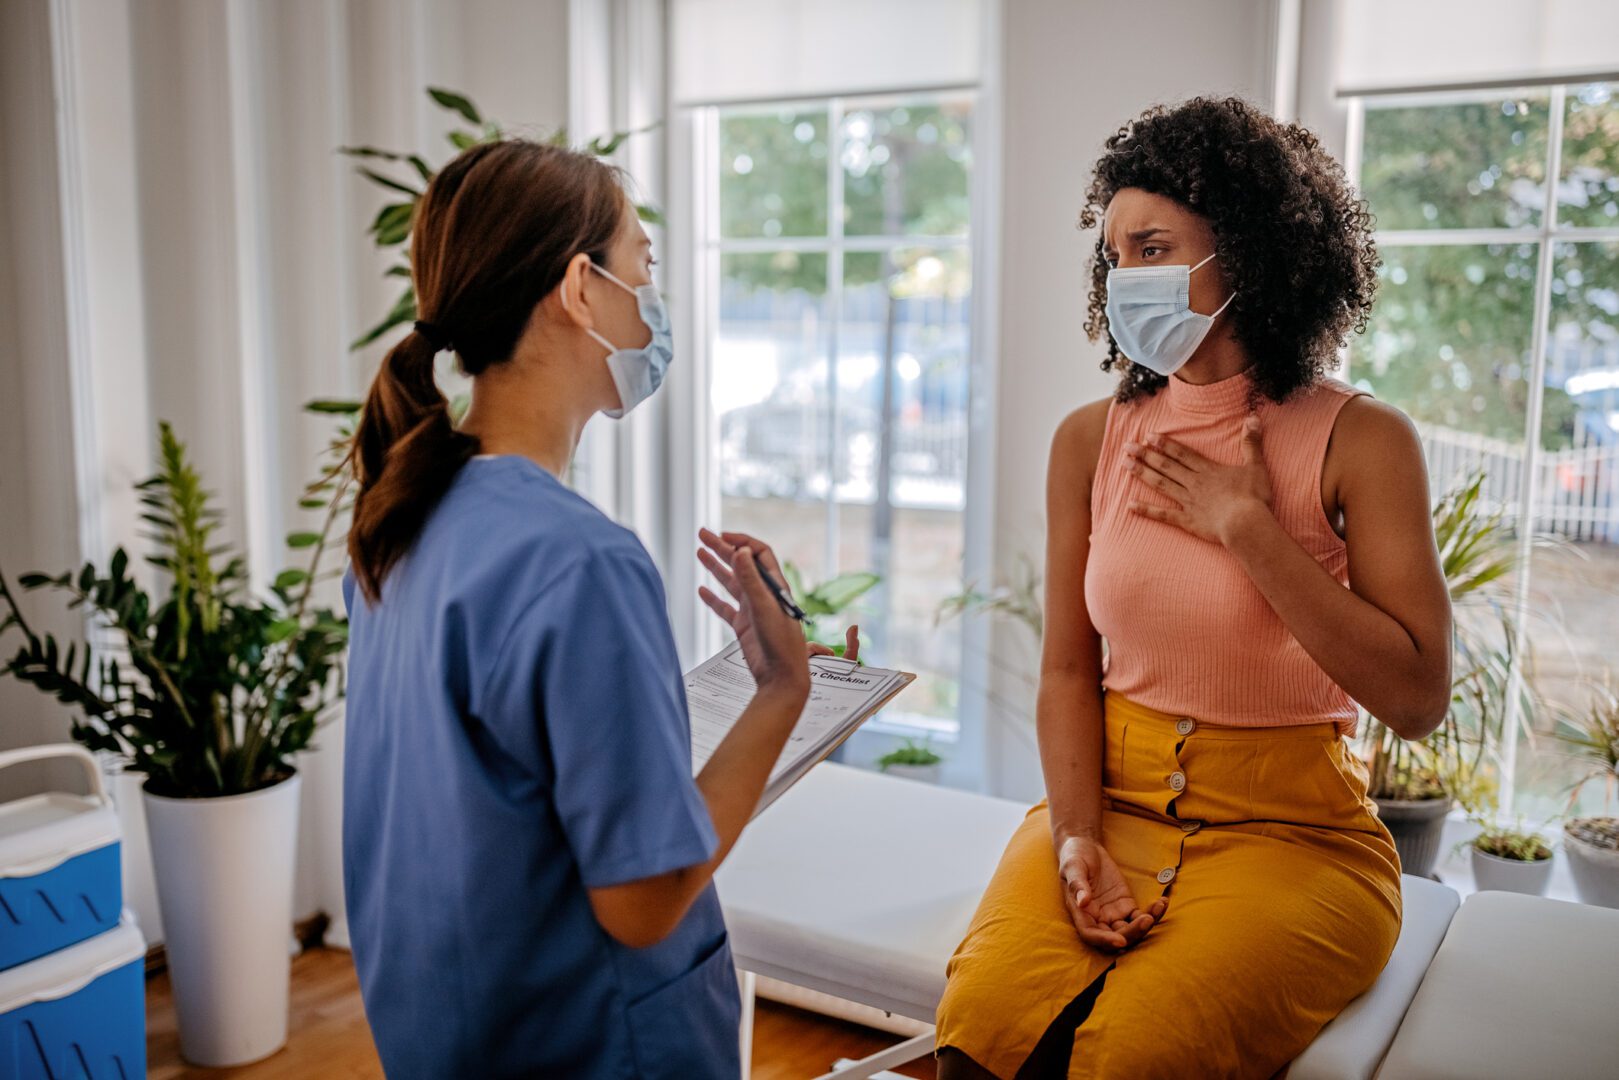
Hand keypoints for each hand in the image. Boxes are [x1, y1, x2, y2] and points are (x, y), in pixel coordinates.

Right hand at [699, 530, 859, 663]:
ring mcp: (752, 610)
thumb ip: (751, 579)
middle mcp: (763, 595)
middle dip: (722, 548)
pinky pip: (725, 608)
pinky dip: (713, 598)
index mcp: (774, 585)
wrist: (781, 677)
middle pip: (741, 564)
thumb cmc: (780, 643)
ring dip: (716, 568)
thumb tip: (740, 550)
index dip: (741, 541)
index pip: (758, 553)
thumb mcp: (764, 607)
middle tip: (702, 535)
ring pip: (731, 583)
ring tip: (700, 552)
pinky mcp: (744, 626)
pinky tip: (702, 590)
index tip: (722, 536)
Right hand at [1055, 833, 1167, 951]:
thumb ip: (1077, 884)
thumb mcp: (1072, 867)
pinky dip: (1153, 913)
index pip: (1091, 934)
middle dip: (1132, 932)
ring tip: (1158, 906)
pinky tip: (1162, 902)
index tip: (1120, 940)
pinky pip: (1140, 915)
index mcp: (1081, 913)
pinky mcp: (1126, 905)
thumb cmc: (1074, 858)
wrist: (1086, 847)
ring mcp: (1113, 913)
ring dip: (1146, 924)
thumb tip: (1083, 902)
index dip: (1105, 940)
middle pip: (1116, 936)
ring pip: (1131, 929)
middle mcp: (1097, 918)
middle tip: (1146, 919)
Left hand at [1123, 416, 1273, 545]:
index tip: (1148, 436)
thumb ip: (1251, 442)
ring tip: (1125, 465)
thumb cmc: (1253, 497)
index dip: (1164, 444)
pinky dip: (1146, 510)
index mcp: (1208, 470)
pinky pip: (1163, 515)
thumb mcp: (1256, 466)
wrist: (1246, 524)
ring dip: (1142, 474)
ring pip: (1161, 484)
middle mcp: (1194, 483)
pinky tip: (1129, 505)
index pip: (1182, 453)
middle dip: (1145, 454)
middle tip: (1127, 446)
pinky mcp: (1187, 521)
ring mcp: (1188, 502)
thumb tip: (1254, 417)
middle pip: (1166, 466)